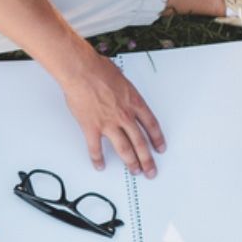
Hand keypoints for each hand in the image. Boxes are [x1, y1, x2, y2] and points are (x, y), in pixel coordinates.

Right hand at [57, 52, 165, 175]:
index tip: (160, 148)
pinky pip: (96, 148)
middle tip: (150, 169)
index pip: (151, 125)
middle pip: (140, 142)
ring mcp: (109, 124)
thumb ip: (124, 92)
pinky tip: (100, 165)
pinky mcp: (92, 128)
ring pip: (124, 149)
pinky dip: (98, 159)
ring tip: (134, 171)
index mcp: (134, 103)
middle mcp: (125, 116)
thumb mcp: (121, 79)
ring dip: (131, 162)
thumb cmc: (99, 70)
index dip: (157, 139)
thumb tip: (123, 93)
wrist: (82, 71)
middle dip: (147, 159)